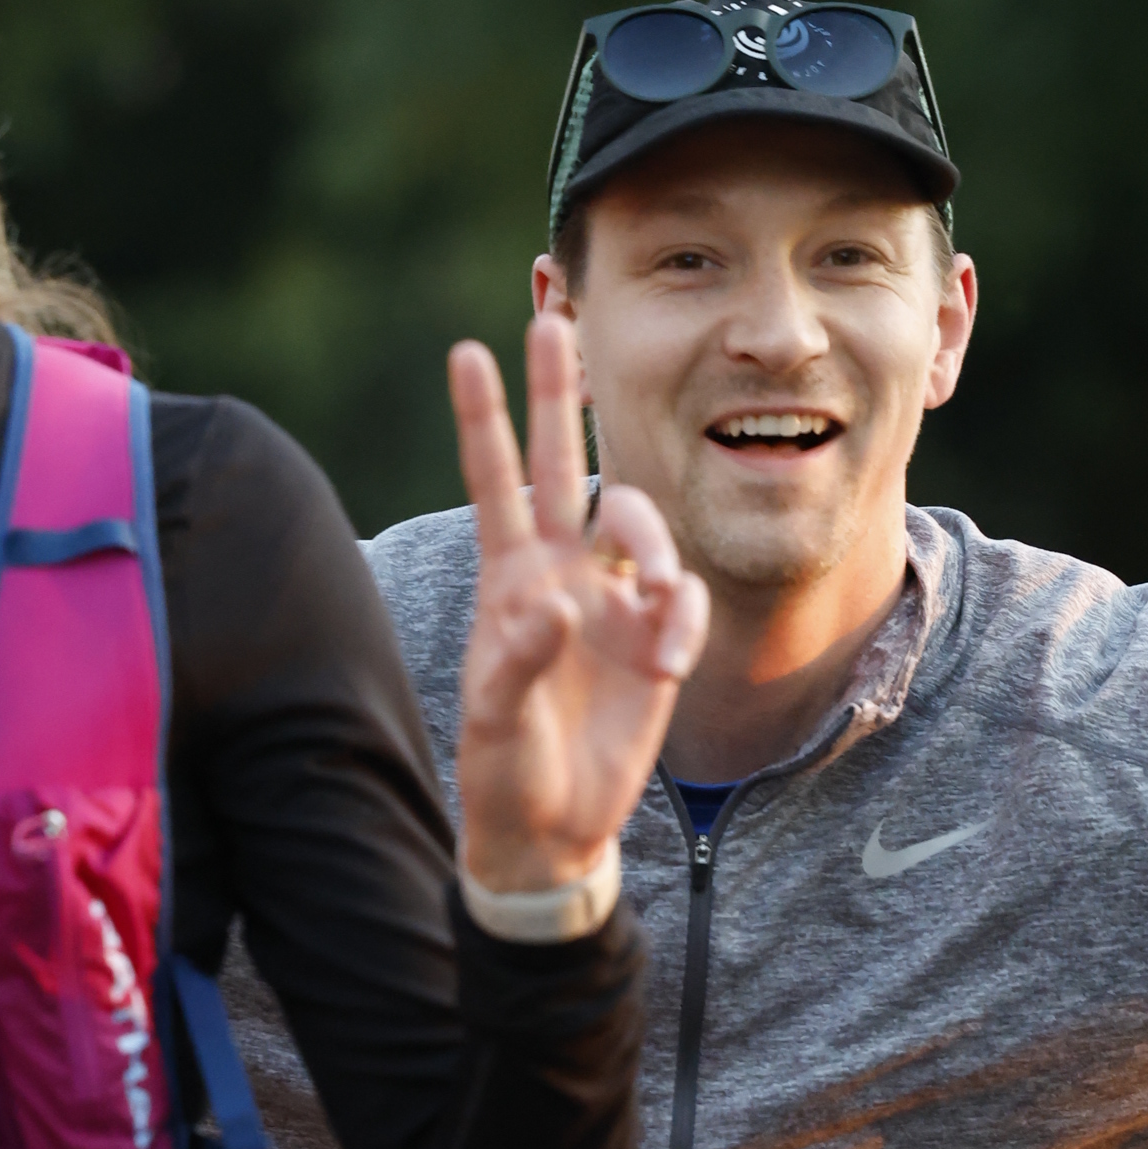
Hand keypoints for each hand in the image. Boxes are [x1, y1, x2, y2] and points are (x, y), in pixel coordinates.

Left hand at [449, 318, 704, 895]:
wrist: (553, 828)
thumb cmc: (507, 768)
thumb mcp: (495, 721)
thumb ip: (517, 660)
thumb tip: (558, 603)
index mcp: (509, 580)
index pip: (494, 483)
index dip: (483, 419)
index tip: (465, 352)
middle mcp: (560, 573)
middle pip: (564, 465)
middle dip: (559, 395)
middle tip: (554, 320)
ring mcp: (611, 602)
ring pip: (641, 523)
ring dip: (653, 544)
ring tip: (654, 602)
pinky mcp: (654, 641)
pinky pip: (681, 599)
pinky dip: (682, 619)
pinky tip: (671, 663)